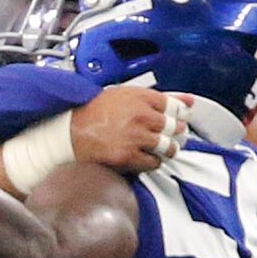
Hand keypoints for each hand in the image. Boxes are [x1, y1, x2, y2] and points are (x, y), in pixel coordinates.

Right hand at [65, 84, 190, 174]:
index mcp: (139, 97)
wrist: (68, 132)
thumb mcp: (124, 95)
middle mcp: (140, 115)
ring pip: (167, 145)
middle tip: (170, 134)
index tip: (177, 118)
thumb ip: (158, 98)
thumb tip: (188, 101)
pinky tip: (145, 156)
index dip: (177, 114)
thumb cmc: (91, 113)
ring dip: (167, 148)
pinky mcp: (128, 156)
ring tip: (161, 147)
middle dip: (174, 132)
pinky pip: (154, 162)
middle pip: (173, 126)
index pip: (174, 106)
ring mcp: (135, 137)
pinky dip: (153, 161)